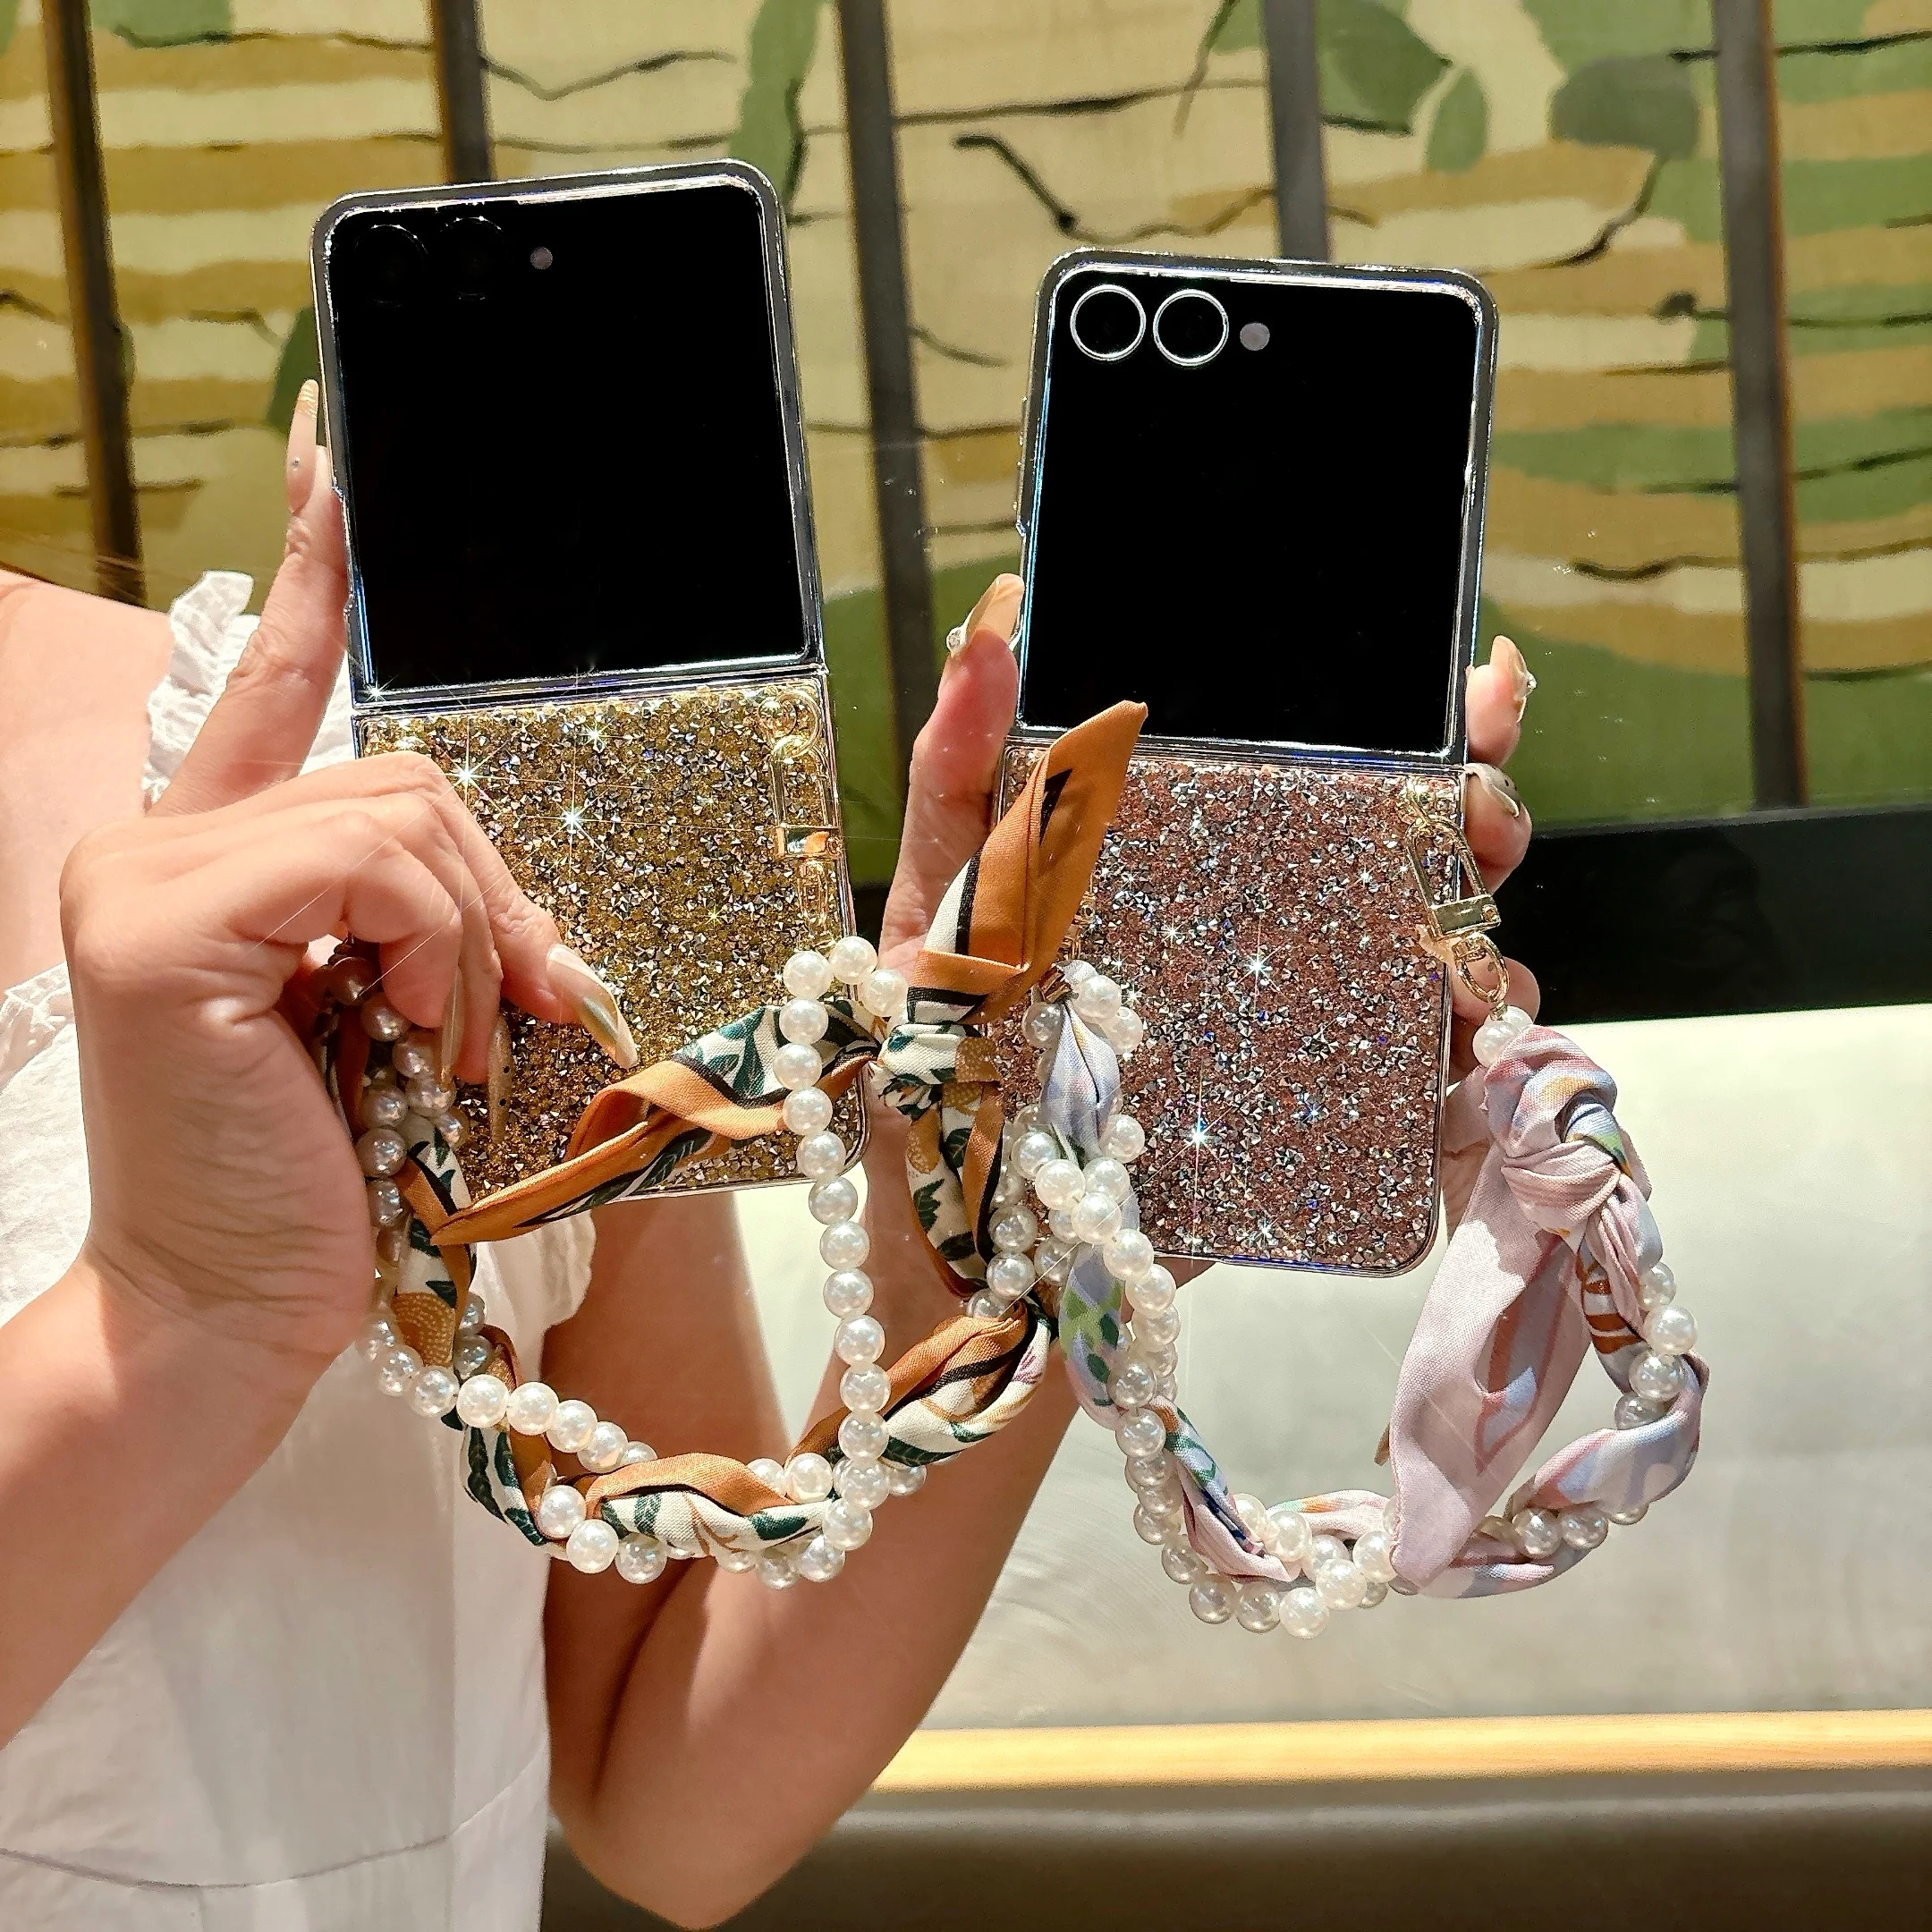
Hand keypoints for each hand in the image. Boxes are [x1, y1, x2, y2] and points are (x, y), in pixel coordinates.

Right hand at [61, 389, 566, 1375]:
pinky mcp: (162, 920)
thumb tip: (533, 918)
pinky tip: (414, 1038)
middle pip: (397, 771)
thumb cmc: (329, 1172)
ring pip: (397, 815)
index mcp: (210, 853)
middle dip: (490, 891)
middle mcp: (155, 839)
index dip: (315, 570)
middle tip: (517, 1002)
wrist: (237, 1304)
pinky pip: (374, 865)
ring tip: (447, 1045)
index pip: (277, 682)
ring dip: (470, 937)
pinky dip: (437, 951)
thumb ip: (426, 919)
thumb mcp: (394, 1014)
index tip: (337, 449)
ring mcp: (141, 873)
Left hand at [877, 576, 1538, 1059]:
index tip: (1471, 685)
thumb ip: (960, 766)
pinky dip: (1468, 1058)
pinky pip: (1417, 1083)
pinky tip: (1468, 1039)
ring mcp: (1287, 1025)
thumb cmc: (931, 1054)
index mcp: (1182, 854)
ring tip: (1477, 939)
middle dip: (1474, 813)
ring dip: (1483, 937)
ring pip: (1431, 960)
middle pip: (1401, 852)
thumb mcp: (937, 897)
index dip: (1404, 723)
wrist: (944, 1238)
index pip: (1310, 768)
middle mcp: (1253, 928)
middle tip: (1481, 808)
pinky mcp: (1302, 1125)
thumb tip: (994, 618)